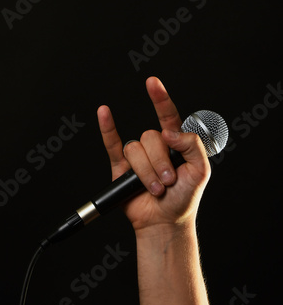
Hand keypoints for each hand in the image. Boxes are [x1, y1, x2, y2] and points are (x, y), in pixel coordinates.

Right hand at [97, 77, 210, 231]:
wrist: (165, 221)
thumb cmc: (184, 197)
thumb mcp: (200, 170)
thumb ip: (192, 145)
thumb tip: (167, 132)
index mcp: (174, 143)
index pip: (168, 116)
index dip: (160, 99)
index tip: (153, 83)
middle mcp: (155, 146)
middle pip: (150, 137)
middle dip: (160, 162)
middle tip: (169, 181)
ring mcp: (138, 156)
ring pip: (135, 149)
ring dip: (147, 172)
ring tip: (156, 188)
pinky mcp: (121, 167)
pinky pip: (112, 144)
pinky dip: (107, 128)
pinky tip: (104, 112)